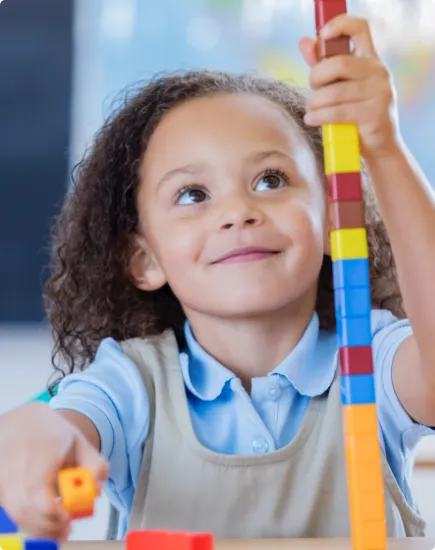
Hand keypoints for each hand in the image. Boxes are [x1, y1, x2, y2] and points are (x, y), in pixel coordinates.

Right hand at [0, 403, 107, 540]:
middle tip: (66, 529)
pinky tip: (43, 515)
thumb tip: (96, 493)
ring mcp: (1, 474)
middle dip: (47, 526)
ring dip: (37, 526)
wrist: (23, 421)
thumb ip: (96, 467)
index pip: (37, 487)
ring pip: (14, 511)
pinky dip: (27, 518)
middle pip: (23, 507)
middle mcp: (14, 460)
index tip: (68, 517)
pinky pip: (9, 509)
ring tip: (58, 524)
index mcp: (41, 447)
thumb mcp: (83, 444)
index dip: (51, 510)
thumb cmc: (54, 434)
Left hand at [299, 15, 400, 158]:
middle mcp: (379, 72)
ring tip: (311, 111)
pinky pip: (338, 112)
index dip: (340, 26)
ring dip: (315, 103)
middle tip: (312, 90)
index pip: (359, 29)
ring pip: (334, 92)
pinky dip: (319, 116)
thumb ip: (324, 66)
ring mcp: (380, 93)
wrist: (380, 147)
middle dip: (316, 78)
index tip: (323, 36)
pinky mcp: (374, 114)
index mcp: (371, 60)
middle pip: (338, 64)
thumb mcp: (342, 87)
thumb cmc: (357, 115)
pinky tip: (312, 120)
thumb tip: (304, 42)